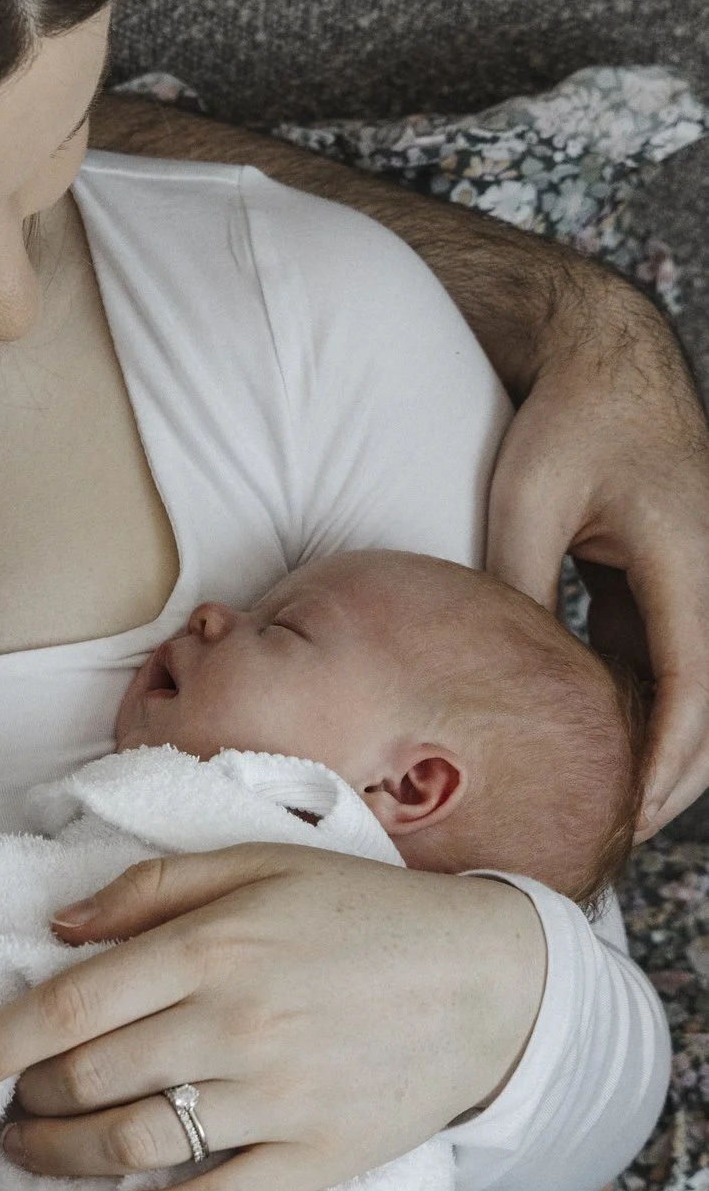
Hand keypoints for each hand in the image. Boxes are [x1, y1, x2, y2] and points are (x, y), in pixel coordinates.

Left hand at [0, 844, 545, 1190]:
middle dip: (18, 1100)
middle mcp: (231, 1024)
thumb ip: (145, 891)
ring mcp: (274, 1098)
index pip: (65, 1007)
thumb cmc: (357, 913)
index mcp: (207, 947)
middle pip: (83, 1081)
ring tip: (28, 1150)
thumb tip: (55, 927)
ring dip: (58, 1157)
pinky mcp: (315, 1158)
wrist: (491, 981)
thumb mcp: (251, 865)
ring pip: (130, 1145)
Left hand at [484, 260, 708, 834]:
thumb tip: (501, 668)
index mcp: (688, 558)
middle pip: (705, 700)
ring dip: (658, 744)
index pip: (692, 681)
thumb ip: (523, 585)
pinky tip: (597, 745)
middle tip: (616, 836)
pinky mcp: (667, 574)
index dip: (669, 755)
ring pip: (688, 683)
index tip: (635, 808)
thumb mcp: (528, 501)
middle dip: (671, 772)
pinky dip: (640, 703)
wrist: (602, 354)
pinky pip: (663, 655)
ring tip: (606, 806)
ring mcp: (694, 575)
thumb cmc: (567, 419)